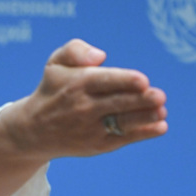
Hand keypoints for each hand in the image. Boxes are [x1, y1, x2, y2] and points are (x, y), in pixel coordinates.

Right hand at [0, 39, 167, 160]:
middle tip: (160, 96)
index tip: (143, 80)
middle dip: (141, 100)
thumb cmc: (53, 89)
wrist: (34, 130)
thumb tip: (100, 56)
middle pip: (118, 103)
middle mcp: (84, 107)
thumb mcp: (55, 63)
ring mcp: (92, 129)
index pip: (103, 81)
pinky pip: (124, 138)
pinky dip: (144, 133)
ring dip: (146, 117)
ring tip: (162, 111)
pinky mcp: (98, 145)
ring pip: (123, 122)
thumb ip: (75, 50)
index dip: (124, 81)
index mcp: (77, 84)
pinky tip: (160, 126)